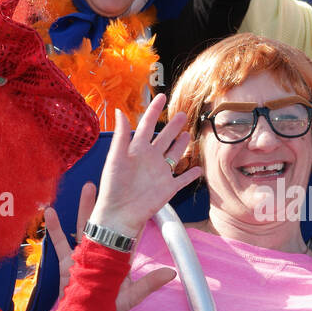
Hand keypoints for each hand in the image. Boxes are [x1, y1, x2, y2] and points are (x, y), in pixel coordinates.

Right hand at [44, 184, 175, 310]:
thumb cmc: (108, 308)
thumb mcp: (131, 296)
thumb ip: (149, 284)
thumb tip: (172, 273)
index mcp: (117, 256)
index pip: (128, 232)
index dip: (132, 215)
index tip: (137, 197)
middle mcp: (101, 250)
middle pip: (106, 222)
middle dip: (108, 203)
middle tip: (112, 183)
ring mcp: (83, 253)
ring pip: (84, 225)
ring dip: (85, 207)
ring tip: (87, 187)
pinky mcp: (67, 260)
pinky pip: (59, 242)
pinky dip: (54, 228)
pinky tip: (50, 212)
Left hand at [92, 93, 201, 237]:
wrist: (120, 213)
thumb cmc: (114, 186)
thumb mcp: (116, 157)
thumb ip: (121, 135)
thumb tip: (119, 111)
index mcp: (137, 149)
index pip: (148, 125)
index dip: (154, 110)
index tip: (161, 96)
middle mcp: (150, 158)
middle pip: (165, 138)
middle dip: (173, 126)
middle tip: (181, 114)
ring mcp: (160, 173)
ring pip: (174, 155)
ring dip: (181, 145)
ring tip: (187, 135)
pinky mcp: (168, 188)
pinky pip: (182, 179)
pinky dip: (191, 175)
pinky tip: (197, 169)